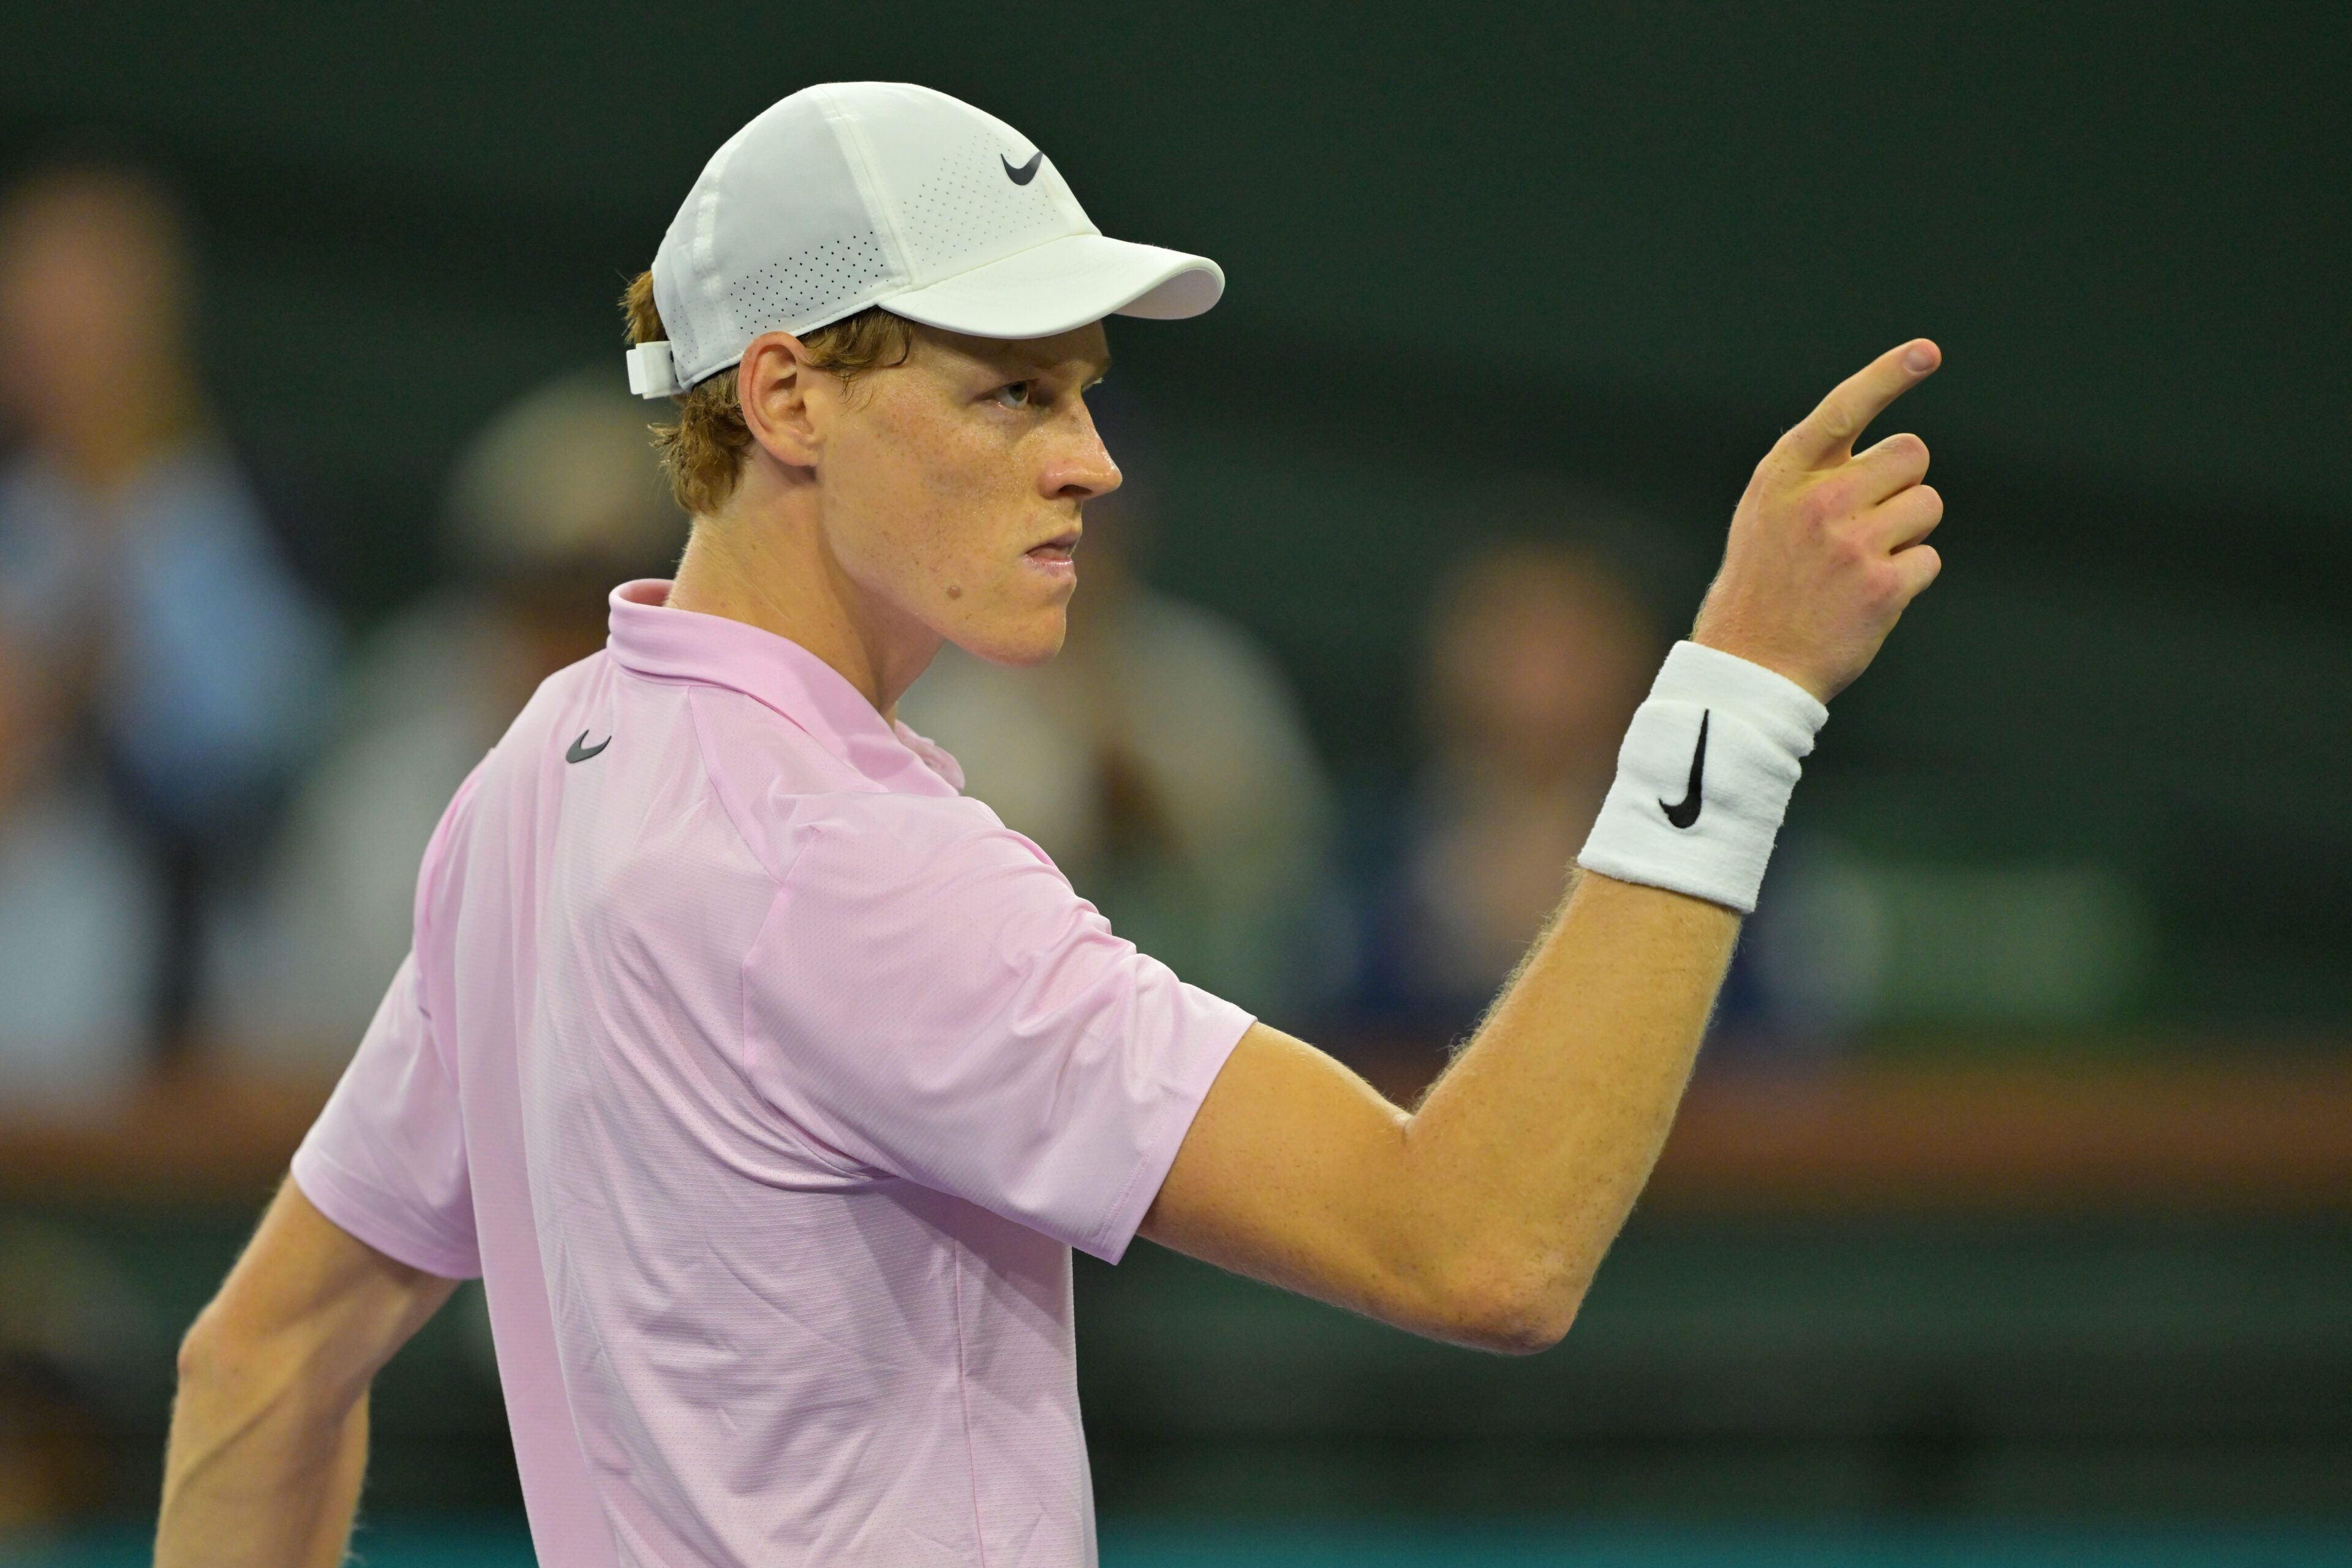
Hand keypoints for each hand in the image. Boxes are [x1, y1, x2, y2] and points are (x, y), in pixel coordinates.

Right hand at [1691, 339, 1944, 702]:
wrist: (1749, 667)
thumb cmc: (1763, 587)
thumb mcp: (1765, 516)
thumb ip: (1815, 475)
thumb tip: (1897, 452)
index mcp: (1784, 476)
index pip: (1845, 407)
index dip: (1890, 374)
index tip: (1926, 352)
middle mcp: (1818, 500)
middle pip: (1911, 453)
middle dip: (1904, 482)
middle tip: (1871, 520)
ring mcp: (1851, 543)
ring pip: (1928, 504)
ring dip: (1909, 532)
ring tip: (1864, 564)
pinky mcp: (1883, 587)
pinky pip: (1929, 559)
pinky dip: (1909, 578)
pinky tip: (1869, 599)